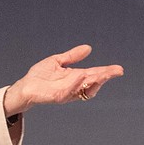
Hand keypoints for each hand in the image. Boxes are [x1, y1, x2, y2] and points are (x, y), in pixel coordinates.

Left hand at [2, 44, 123, 114]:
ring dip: (94, 81)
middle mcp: (75, 86)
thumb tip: (88, 48)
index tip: (118, 69)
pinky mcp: (58, 97)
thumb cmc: (40, 75)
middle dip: (105, 77)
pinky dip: (76, 84)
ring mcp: (68, 92)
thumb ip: (72, 56)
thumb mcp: (58, 61)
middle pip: (94, 82)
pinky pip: (70, 91)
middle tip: (116, 72)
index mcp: (76, 77)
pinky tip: (81, 75)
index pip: (94, 74)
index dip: (106, 72)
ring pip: (85, 89)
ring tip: (102, 73)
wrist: (25, 86)